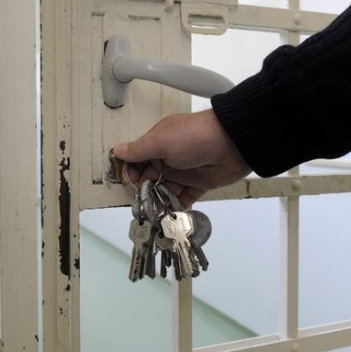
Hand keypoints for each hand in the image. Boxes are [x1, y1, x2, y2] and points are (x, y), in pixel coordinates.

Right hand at [113, 109, 250, 206]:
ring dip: (158, 200)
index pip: (138, 159)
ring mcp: (185, 171)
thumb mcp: (161, 141)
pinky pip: (184, 197)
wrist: (233, 142)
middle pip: (150, 177)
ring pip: (166, 189)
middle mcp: (170, 156)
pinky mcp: (199, 183)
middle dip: (144, 189)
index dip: (132, 171)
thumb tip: (117, 150)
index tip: (131, 183)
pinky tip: (169, 214)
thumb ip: (139, 150)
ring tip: (154, 212)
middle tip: (142, 201)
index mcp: (158, 142)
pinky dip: (176, 206)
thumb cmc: (194, 137)